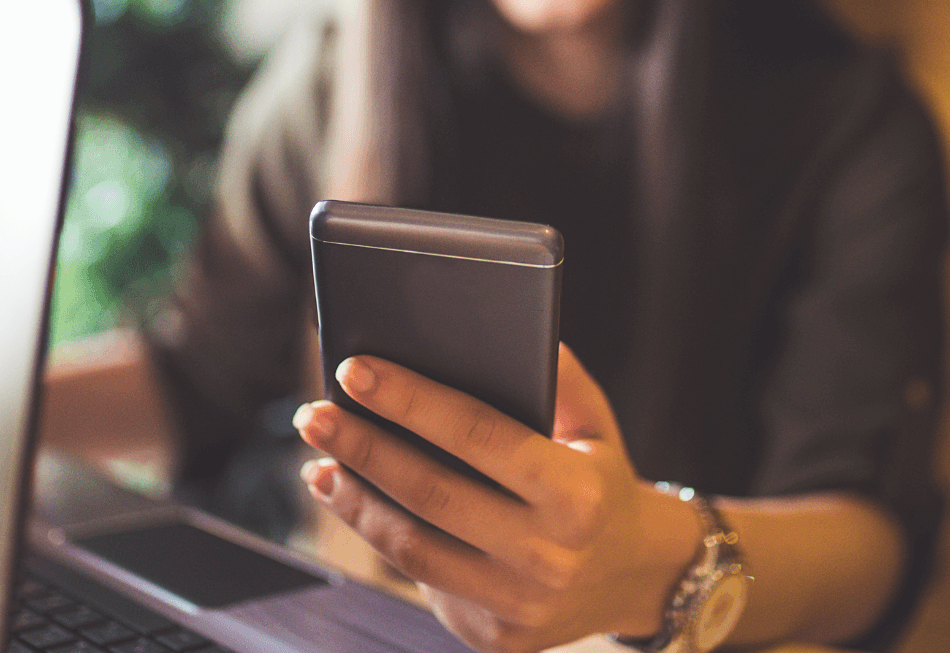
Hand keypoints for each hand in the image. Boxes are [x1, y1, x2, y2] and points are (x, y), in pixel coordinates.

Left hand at [293, 345, 701, 652]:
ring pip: (414, 548)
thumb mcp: (595, 423)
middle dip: (363, 448)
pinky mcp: (495, 637)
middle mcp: (550, 555)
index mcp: (578, 494)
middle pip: (432, 494)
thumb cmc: (601, 480)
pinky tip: (353, 502)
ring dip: (355, 501)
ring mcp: (520, 604)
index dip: (410, 400)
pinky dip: (381, 540)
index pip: (479, 436)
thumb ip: (557, 375)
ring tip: (319, 462)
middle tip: (313, 413)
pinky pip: (424, 583)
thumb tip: (495, 327)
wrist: (636, 576)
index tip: (356, 370)